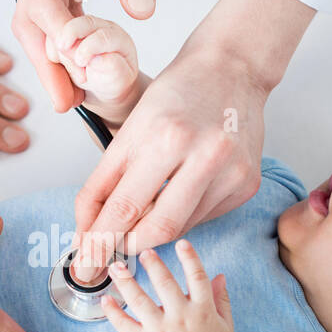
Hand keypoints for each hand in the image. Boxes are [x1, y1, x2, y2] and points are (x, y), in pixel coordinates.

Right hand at [11, 0, 154, 113]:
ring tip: (74, 96)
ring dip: (54, 58)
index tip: (79, 70)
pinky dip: (67, 39)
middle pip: (30, 20)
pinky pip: (58, 9)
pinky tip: (84, 63)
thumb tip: (141, 9)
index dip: (60, 39)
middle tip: (66, 103)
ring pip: (39, 20)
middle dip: (46, 63)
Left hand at [71, 0, 316, 282]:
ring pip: (179, 228)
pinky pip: (202, 218)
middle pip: (155, 229)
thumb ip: (106, 182)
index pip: (123, 205)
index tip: (84, 262)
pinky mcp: (247, 183)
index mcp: (165, 135)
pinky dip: (181, 217)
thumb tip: (88, 232)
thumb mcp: (130, 128)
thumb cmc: (177, 93)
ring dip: (151, 231)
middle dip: (124, 247)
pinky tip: (178, 195)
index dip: (99, 241)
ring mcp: (230, 171)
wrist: (232, 69)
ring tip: (140, 216)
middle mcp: (203, 154)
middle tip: (105, 255)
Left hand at [102, 240, 232, 331]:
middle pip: (165, 286)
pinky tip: (105, 298)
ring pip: (141, 302)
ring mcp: (161, 331)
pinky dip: (114, 313)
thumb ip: (221, 298)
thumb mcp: (225, 324)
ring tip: (115, 267)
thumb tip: (219, 274)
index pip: (197, 278)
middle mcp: (181, 318)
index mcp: (203, 310)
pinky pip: (125, 326)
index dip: (190, 259)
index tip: (181, 242)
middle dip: (154, 266)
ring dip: (127, 283)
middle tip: (144, 250)